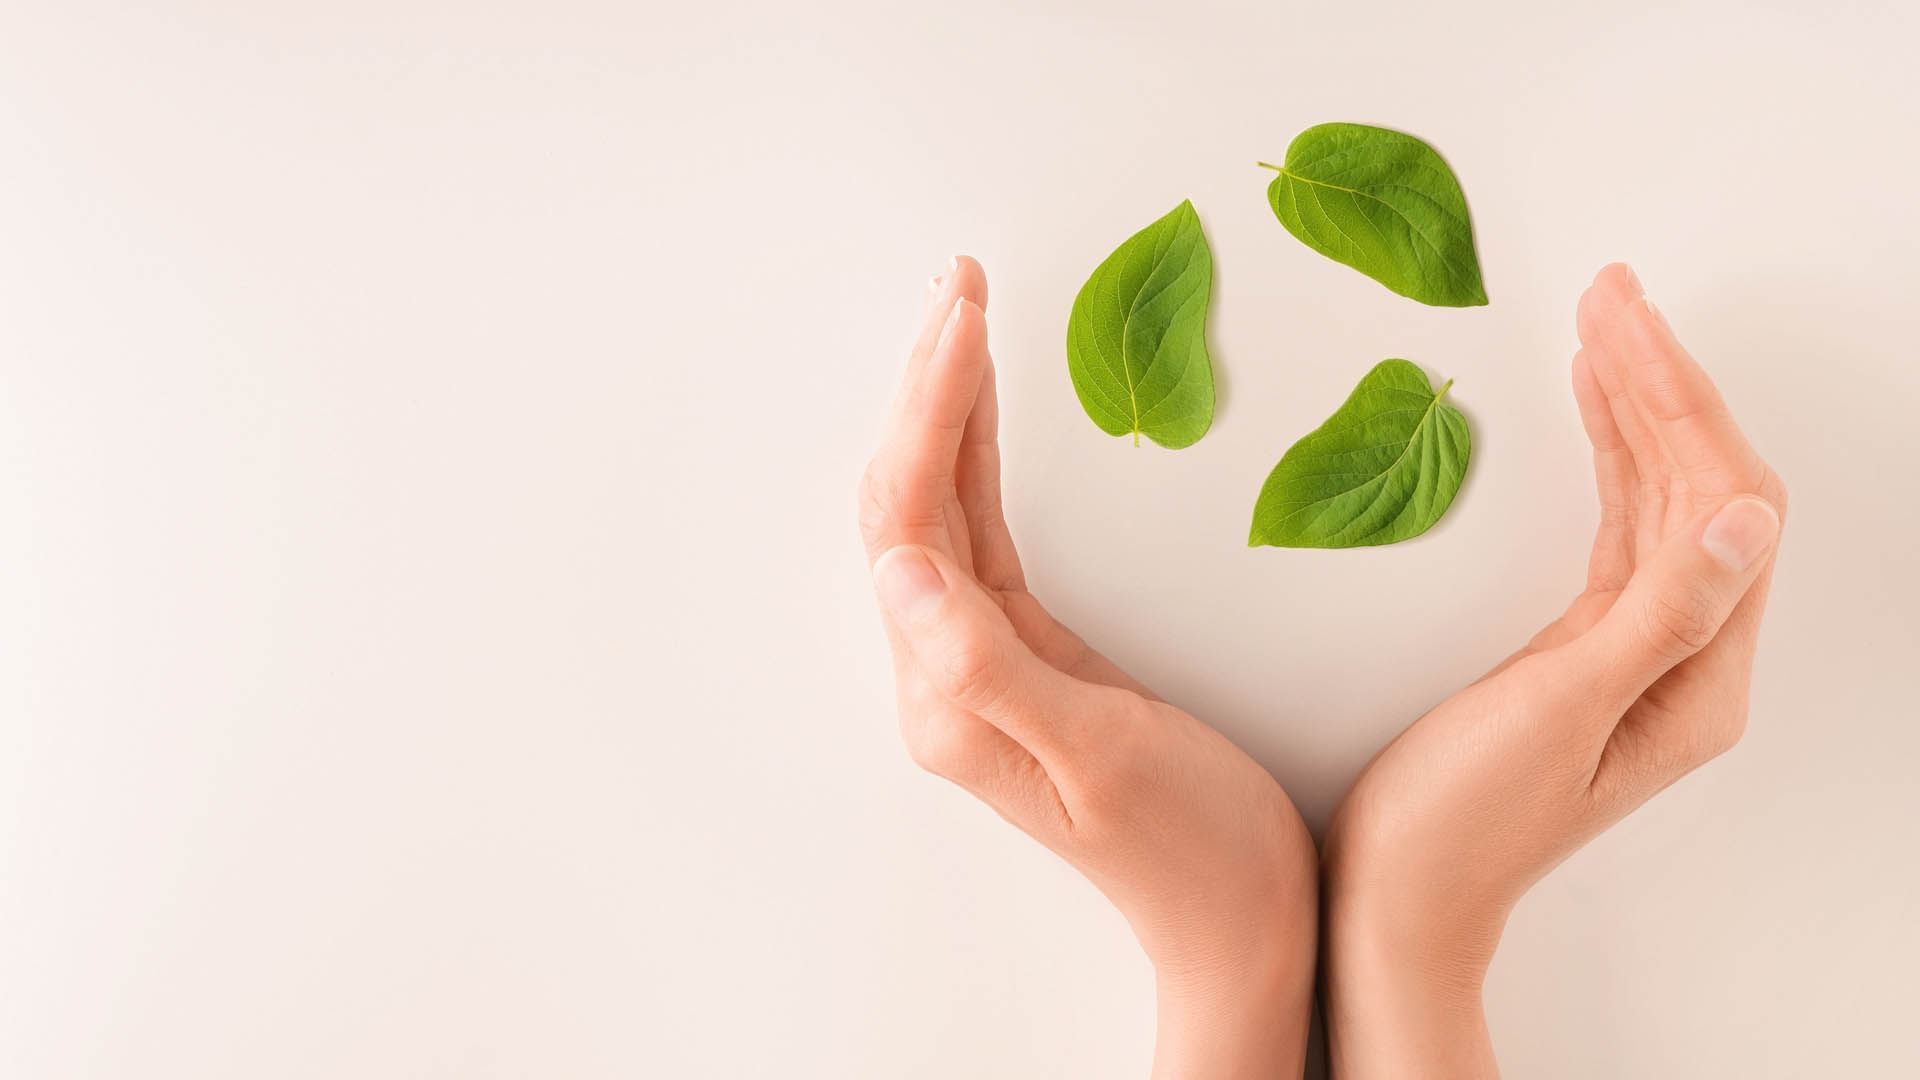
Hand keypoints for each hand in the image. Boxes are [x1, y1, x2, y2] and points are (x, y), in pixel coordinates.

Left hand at [859, 258, 1317, 1078]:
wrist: (1240, 921)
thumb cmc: (1189, 848)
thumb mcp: (1097, 754)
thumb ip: (986, 666)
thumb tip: (898, 564)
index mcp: (948, 695)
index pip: (910, 523)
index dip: (929, 411)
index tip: (963, 318)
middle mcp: (944, 674)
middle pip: (909, 500)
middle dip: (927, 385)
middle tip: (959, 284)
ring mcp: (980, 662)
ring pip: (940, 508)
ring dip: (946, 409)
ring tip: (964, 313)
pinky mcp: (1027, 654)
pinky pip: (985, 533)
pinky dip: (981, 458)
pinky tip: (987, 409)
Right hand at [1321, 264, 1787, 1076]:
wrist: (1399, 893)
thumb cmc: (1466, 819)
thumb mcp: (1561, 710)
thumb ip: (1660, 612)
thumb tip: (1749, 514)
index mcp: (1702, 677)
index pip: (1724, 505)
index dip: (1683, 406)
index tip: (1626, 325)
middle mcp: (1688, 657)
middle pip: (1701, 489)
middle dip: (1662, 383)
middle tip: (1612, 291)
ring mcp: (1638, 649)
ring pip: (1661, 499)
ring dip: (1637, 406)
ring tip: (1601, 320)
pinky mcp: (1582, 644)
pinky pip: (1617, 526)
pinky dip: (1606, 457)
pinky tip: (1590, 406)